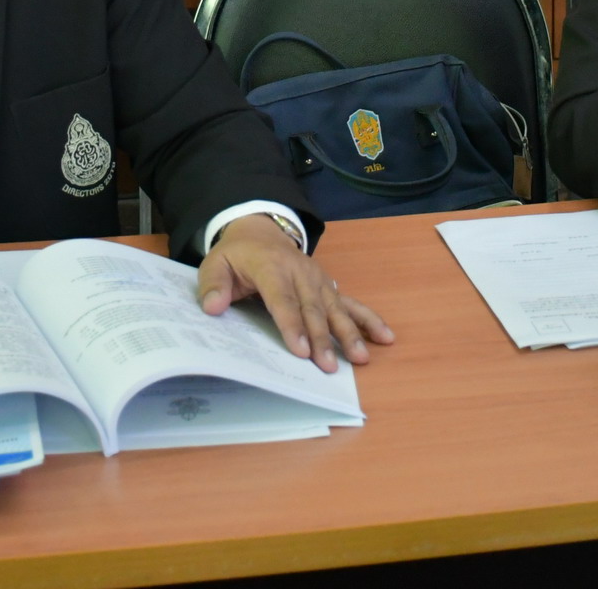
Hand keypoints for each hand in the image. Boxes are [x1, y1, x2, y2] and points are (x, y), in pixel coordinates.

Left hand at [196, 215, 394, 372]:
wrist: (261, 231)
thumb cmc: (237, 255)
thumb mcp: (215, 264)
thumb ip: (212, 285)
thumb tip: (212, 307)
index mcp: (271, 267)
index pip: (283, 299)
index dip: (292, 325)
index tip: (301, 350)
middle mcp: (300, 273)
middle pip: (313, 308)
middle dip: (322, 338)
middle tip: (328, 366)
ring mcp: (319, 280)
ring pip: (335, 308)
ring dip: (349, 333)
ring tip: (360, 358)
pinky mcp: (329, 286)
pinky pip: (351, 303)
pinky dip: (369, 320)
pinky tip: (385, 337)